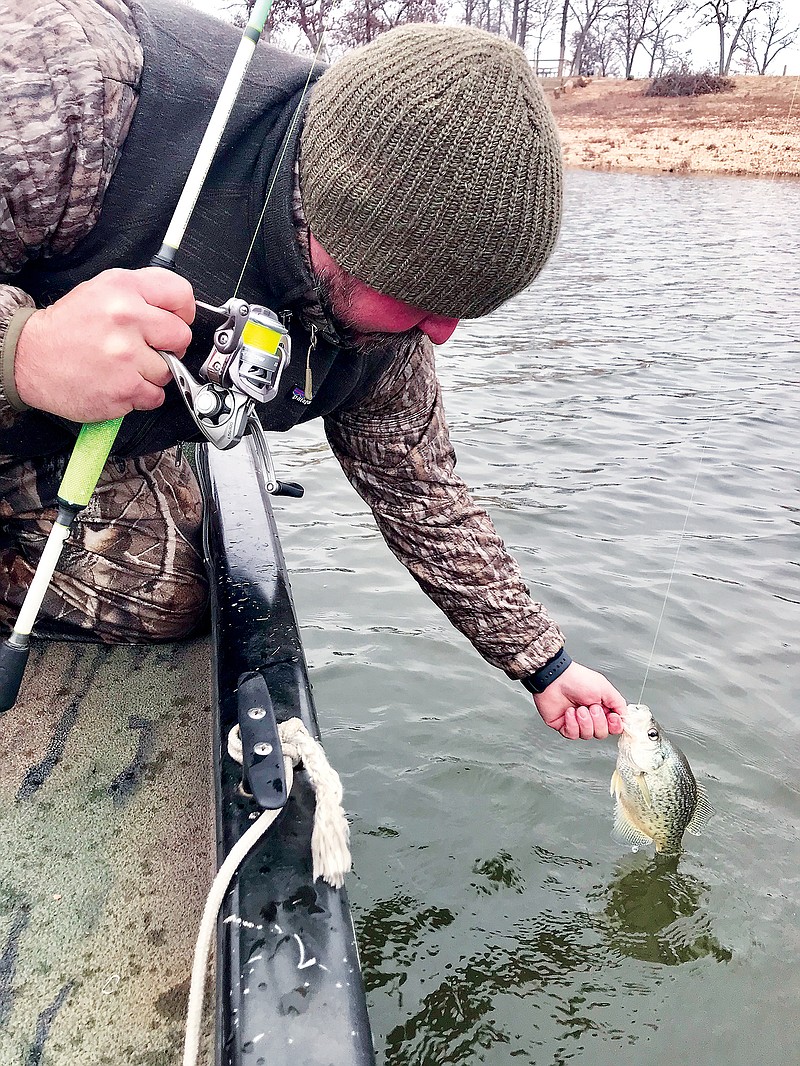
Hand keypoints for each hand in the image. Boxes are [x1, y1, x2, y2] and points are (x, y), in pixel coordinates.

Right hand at [15, 267, 194, 421]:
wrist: (31, 359)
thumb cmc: (68, 327)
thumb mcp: (101, 290)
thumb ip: (140, 294)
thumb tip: (176, 310)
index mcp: (123, 288)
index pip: (181, 294)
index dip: (183, 312)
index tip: (176, 321)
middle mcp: (126, 318)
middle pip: (181, 336)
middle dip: (170, 346)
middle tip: (148, 347)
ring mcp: (126, 355)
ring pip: (169, 371)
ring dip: (152, 373)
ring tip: (125, 366)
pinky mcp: (124, 388)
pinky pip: (155, 396)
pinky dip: (142, 395)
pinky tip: (121, 382)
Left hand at [533, 661, 625, 739]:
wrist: (555, 679)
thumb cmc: (577, 679)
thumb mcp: (605, 688)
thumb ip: (618, 703)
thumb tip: (625, 717)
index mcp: (602, 707)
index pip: (614, 726)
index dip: (615, 725)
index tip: (612, 717)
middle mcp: (590, 716)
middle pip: (602, 733)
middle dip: (598, 721)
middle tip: (592, 707)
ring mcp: (577, 722)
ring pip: (588, 735)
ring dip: (584, 721)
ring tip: (579, 708)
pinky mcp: (563, 726)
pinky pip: (573, 734)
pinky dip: (572, 723)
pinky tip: (570, 712)